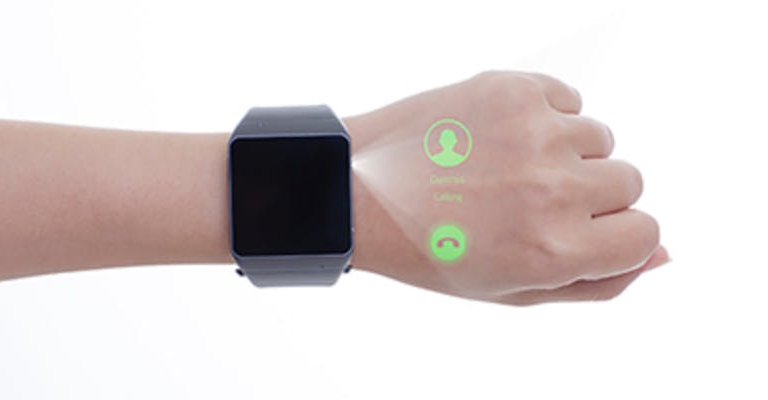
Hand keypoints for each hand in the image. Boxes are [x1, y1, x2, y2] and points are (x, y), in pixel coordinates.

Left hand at [347, 71, 666, 304]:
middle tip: (525, 202)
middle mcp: (554, 190)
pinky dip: (545, 117)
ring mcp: (535, 133)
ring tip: (505, 169)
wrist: (361, 191)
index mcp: (556, 251)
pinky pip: (569, 100)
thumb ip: (597, 283)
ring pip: (599, 138)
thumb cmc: (432, 248)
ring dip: (566, 154)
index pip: (646, 234)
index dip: (610, 235)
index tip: (572, 232)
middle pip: (629, 182)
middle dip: (589, 195)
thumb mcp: (513, 291)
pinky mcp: (513, 89)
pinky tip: (498, 138)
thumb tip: (662, 254)